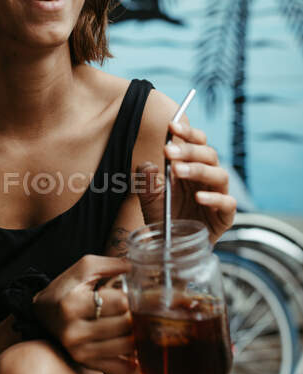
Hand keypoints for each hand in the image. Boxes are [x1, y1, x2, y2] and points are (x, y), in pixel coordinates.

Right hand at [32, 255, 138, 373]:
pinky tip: (136, 351)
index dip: (133, 296)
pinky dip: (132, 360)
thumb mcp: (84, 268)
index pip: (119, 303)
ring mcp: (79, 351)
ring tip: (141, 325)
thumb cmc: (66, 287)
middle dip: (138, 315)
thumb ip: (111, 263)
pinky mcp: (85, 363)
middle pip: (125, 325)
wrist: (42, 314)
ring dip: (139, 335)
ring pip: (126, 346)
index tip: (137, 294)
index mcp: (73, 304)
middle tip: (143, 309)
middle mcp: (73, 331)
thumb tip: (137, 266)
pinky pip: (118, 367)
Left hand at [136, 121, 236, 243]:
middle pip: (209, 155)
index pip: (197, 143)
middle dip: (189, 150)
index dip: (187, 133)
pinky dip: (214, 199)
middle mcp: (207, 179)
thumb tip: (147, 165)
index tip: (171, 126)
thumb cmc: (164, 217)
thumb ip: (146, 180)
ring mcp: (218, 196)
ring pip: (220, 175)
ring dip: (199, 170)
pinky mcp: (224, 217)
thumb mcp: (148, 198)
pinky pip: (228, 203)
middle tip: (169, 151)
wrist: (171, 247)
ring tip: (179, 171)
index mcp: (192, 167)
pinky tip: (199, 197)